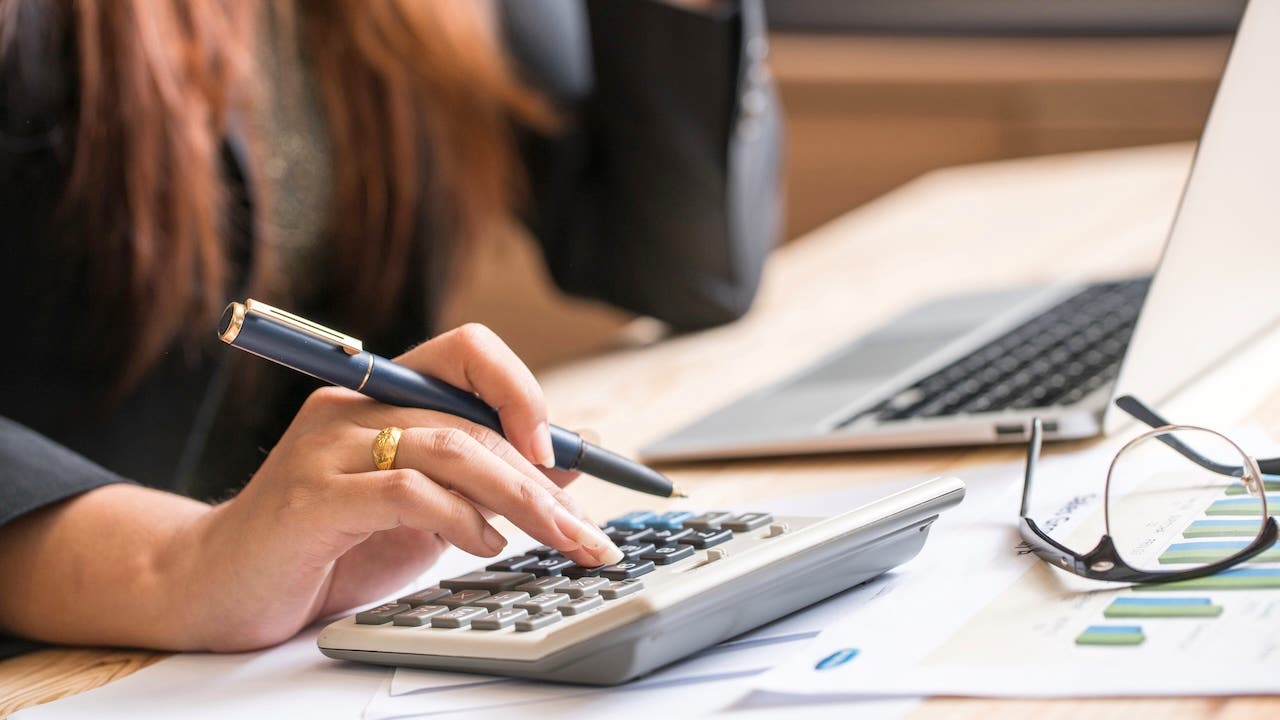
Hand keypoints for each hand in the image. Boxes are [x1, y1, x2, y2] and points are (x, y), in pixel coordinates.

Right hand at [181, 323, 622, 649]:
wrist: (216, 585)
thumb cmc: (327, 543)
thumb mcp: (425, 508)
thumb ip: (485, 478)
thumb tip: (570, 460)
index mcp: (383, 394)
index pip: (469, 349)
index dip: (522, 389)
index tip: (558, 450)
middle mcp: (355, 407)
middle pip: (473, 417)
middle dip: (541, 477)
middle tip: (586, 530)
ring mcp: (328, 449)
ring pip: (450, 447)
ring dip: (516, 498)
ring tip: (552, 539)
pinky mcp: (311, 499)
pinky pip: (406, 492)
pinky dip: (459, 518)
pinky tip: (482, 543)